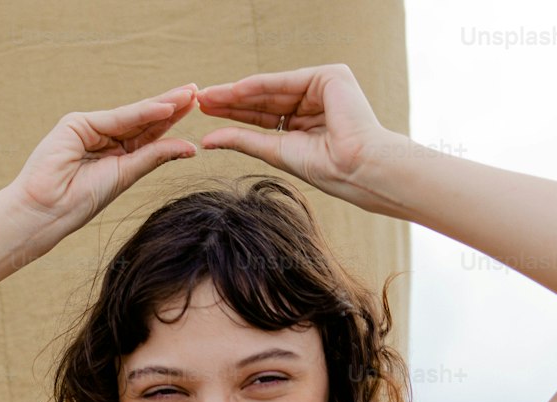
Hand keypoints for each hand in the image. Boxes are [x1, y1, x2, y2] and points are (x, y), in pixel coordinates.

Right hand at [6, 84, 198, 238]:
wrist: (46, 210)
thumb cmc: (80, 202)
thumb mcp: (125, 176)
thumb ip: (153, 157)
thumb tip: (189, 147)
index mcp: (114, 155)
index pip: (147, 135)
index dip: (171, 123)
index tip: (195, 112)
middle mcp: (103, 137)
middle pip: (143, 120)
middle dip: (170, 106)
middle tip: (197, 92)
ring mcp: (90, 127)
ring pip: (134, 114)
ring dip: (162, 104)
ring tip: (189, 95)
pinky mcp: (78, 123)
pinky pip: (118, 118)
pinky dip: (143, 113)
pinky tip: (166, 108)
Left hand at [195, 64, 389, 208]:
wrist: (356, 169)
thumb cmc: (325, 170)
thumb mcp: (276, 152)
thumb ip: (244, 140)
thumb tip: (208, 140)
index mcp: (308, 123)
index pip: (265, 115)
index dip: (235, 114)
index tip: (206, 115)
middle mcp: (316, 101)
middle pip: (265, 100)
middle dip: (231, 101)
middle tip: (200, 101)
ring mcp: (323, 86)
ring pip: (272, 89)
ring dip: (238, 93)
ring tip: (208, 97)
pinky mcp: (330, 76)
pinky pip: (285, 81)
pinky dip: (258, 86)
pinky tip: (232, 91)